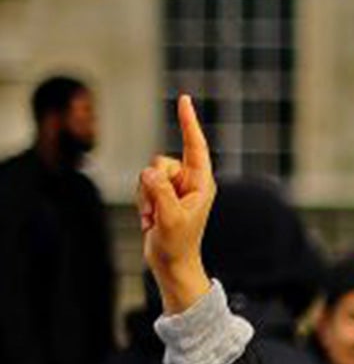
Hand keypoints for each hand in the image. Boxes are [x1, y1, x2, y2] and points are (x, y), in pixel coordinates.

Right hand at [135, 95, 215, 314]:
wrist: (171, 264)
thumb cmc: (177, 244)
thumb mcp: (168, 218)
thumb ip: (160, 192)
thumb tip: (149, 170)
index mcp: (202, 184)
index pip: (195, 146)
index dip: (188, 122)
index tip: (184, 99)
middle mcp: (190, 182)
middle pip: (159, 162)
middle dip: (151, 185)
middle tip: (157, 212)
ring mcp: (174, 189)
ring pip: (147, 174)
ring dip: (144, 197)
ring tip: (155, 218)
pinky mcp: (161, 195)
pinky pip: (141, 186)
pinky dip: (141, 203)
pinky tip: (150, 220)